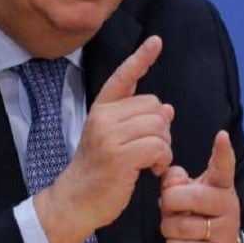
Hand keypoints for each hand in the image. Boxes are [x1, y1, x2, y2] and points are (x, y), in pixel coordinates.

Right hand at [35, 35, 173, 242]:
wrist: (75, 201)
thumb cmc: (97, 172)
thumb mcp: (112, 140)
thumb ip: (136, 121)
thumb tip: (168, 109)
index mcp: (101, 109)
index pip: (123, 77)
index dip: (141, 58)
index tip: (156, 41)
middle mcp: (104, 118)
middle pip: (155, 105)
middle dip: (163, 128)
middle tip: (153, 150)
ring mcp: (110, 136)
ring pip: (159, 126)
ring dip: (165, 146)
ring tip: (153, 162)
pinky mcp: (120, 157)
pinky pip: (159, 146)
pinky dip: (163, 159)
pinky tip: (153, 170)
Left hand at [160, 131, 241, 242]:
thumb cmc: (195, 216)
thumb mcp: (186, 193)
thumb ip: (176, 181)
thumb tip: (173, 177)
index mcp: (220, 185)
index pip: (223, 166)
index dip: (222, 151)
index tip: (221, 135)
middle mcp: (228, 204)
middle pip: (187, 196)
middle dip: (169, 204)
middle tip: (172, 209)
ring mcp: (226, 230)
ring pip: (179, 225)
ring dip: (168, 229)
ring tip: (176, 228)